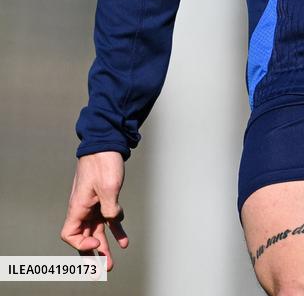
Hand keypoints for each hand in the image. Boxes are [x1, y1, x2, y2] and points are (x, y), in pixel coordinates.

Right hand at [60, 152, 128, 270]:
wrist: (107, 142)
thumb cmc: (103, 162)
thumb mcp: (109, 186)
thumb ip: (110, 208)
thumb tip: (114, 220)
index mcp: (78, 206)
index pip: (70, 234)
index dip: (81, 244)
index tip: (96, 242)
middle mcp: (83, 208)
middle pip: (84, 238)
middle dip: (92, 255)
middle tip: (102, 270)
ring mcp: (94, 204)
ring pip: (97, 231)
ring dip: (104, 247)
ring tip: (112, 262)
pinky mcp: (104, 199)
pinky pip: (108, 219)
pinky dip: (115, 230)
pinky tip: (124, 241)